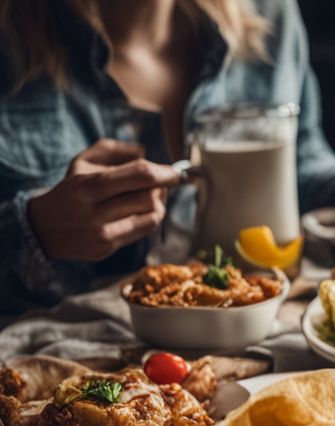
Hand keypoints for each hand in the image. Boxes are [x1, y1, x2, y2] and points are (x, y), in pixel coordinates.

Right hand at [26, 139, 179, 262]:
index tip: (175, 172)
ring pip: (151, 216)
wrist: (42, 228)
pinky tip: (142, 212)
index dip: (164, 173)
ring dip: (159, 205)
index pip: (139, 175)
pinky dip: (149, 219)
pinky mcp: (106, 249)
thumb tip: (144, 151)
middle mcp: (94, 210)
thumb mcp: (82, 162)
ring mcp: (101, 233)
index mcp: (88, 184)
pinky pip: (143, 232)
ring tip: (151, 197)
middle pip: (148, 197)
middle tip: (161, 184)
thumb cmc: (71, 190)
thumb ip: (112, 150)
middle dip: (161, 189)